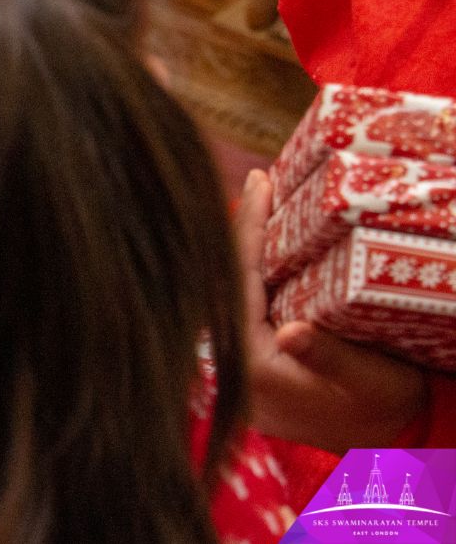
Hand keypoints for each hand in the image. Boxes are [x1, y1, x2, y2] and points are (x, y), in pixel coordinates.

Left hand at [238, 169, 428, 451]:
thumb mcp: (369, 383)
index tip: (259, 184)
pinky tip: (267, 239)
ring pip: (235, 290)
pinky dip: (257, 270)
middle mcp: (234, 364)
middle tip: (262, 182)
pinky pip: (247, 303)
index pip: (238, 282)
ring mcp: (240, 362)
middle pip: (229, 282)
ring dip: (249, 248)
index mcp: (251, 367)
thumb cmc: (386, 409)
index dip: (248, 229)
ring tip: (264, 200)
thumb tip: (291, 332)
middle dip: (244, 231)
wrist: (394, 441)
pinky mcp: (253, 359)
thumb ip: (328, 358)